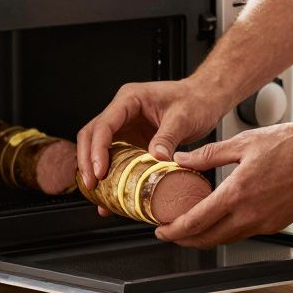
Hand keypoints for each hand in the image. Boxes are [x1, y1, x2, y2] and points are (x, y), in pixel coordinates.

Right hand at [76, 78, 231, 190]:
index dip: (97, 149)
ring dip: (94, 169)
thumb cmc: (195, 99)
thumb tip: (155, 158)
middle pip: (92, 135)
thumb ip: (167, 137)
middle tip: (92, 185)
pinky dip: (111, 175)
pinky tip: (111, 194)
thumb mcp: (183, 118)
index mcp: (130, 99)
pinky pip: (115, 158)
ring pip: (98, 147)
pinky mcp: (132, 140)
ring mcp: (126, 126)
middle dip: (87, 161)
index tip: (99, 171)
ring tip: (97, 194)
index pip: (104, 125)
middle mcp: (122, 111)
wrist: (206, 99)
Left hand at [155, 121, 292, 248]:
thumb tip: (181, 159)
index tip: (162, 230)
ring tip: (192, 228)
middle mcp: (251, 214)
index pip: (196, 221)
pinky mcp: (278, 224)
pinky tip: (222, 218)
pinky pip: (246, 232)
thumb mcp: (244, 142)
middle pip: (209, 238)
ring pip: (227, 238)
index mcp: (238, 193)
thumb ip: (208, 155)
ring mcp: (266, 222)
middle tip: (171, 233)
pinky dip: (228, 230)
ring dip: (207, 237)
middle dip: (186, 240)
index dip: (175, 230)